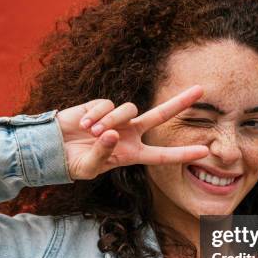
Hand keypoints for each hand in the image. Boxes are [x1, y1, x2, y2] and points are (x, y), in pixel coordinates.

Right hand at [56, 85, 208, 179]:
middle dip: (179, 102)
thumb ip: (103, 154)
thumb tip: (112, 134)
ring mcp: (117, 119)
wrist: (53, 147)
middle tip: (201, 90)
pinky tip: (83, 124)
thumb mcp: (89, 168)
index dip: (182, 154)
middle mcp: (129, 134)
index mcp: (132, 154)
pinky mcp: (101, 106)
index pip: (162, 155)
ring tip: (92, 132)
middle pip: (160, 115)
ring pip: (129, 110)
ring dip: (111, 121)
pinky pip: (108, 105)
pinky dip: (96, 115)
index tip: (204, 152)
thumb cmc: (74, 163)